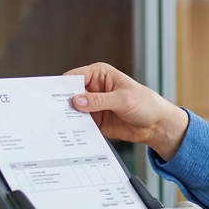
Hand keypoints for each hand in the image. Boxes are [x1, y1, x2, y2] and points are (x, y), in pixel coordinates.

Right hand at [65, 62, 189, 160]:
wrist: (156, 125)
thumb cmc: (146, 104)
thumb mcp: (123, 99)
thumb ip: (99, 100)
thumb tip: (77, 100)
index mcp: (100, 74)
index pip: (75, 77)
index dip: (63, 86)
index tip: (53, 96)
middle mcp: (94, 88)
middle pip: (70, 94)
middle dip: (63, 103)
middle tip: (53, 113)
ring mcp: (93, 105)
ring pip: (73, 110)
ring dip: (68, 117)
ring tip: (60, 125)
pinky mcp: (95, 120)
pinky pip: (80, 124)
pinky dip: (76, 129)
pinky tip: (70, 134)